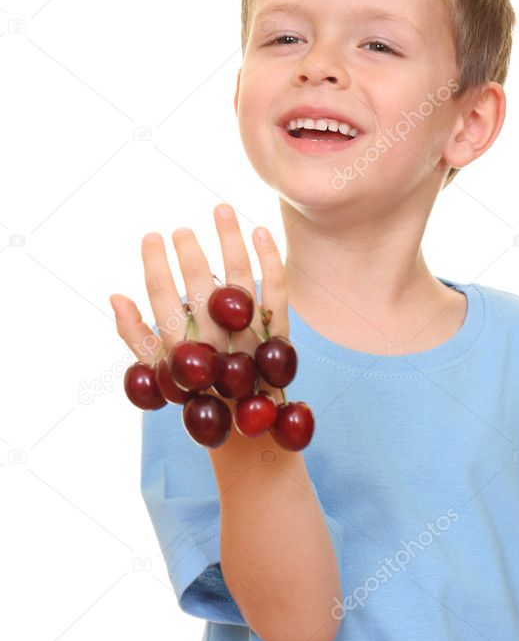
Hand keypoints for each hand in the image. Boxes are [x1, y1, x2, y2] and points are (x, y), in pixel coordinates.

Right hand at [110, 204, 288, 407]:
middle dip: (189, 251)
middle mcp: (215, 342)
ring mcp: (249, 337)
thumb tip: (116, 297)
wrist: (250, 431)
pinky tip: (259, 229)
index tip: (150, 236)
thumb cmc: (198, 394)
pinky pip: (278, 291)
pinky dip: (270, 258)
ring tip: (221, 209)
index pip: (162, 298)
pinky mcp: (279, 336)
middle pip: (200, 285)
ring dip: (230, 239)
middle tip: (182, 229)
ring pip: (240, 278)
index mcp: (181, 351)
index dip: (155, 264)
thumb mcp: (161, 374)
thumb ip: (136, 337)